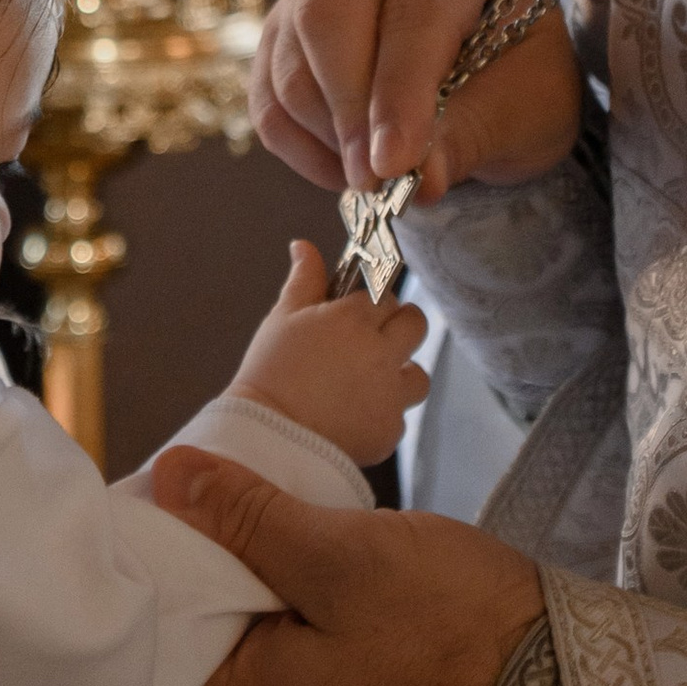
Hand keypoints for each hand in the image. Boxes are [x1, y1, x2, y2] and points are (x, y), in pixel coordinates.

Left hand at [92, 452, 542, 685]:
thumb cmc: (452, 636)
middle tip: (111, 526)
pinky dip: (243, 598)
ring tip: (170, 512)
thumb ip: (248, 518)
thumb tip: (167, 474)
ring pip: (214, 655)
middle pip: (159, 677)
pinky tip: (244, 534)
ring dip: (194, 595)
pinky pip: (263, 646)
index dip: (78, 665)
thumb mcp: (341, 558)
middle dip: (134, 609)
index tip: (60, 593)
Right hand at [228, 238, 425, 464]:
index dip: (372, 303)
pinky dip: (382, 416)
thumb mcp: (282, 319)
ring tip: (369, 384)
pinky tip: (354, 416)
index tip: (357, 314)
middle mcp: (381, 353)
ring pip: (418, 376)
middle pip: (416, 324)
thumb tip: (304, 246)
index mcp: (354, 319)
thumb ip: (304, 279)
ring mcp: (390, 395)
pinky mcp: (390, 431)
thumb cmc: (269, 373)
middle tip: (372, 341)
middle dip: (399, 328)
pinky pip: (399, 417)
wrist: (267, 439)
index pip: (384, 294)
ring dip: (401, 375)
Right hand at [253, 0, 582, 206]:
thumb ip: (473, 134)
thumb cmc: (518, 76)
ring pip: (291, 61)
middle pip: (327, 14)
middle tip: (375, 179)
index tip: (395, 161)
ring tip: (377, 179)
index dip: (400, 90)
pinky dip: (300, 147)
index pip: (413, 10)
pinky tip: (346, 169)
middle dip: (348, 108)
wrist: (493, 77)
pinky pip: (268, 97)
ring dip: (327, 135)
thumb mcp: (526, 105)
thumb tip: (417, 181)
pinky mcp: (282, 32)